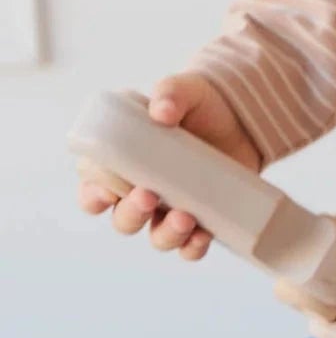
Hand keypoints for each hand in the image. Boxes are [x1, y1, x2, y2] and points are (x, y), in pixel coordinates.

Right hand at [76, 73, 261, 261]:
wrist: (240, 116)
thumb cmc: (196, 103)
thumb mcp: (181, 90)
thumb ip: (168, 94)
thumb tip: (162, 111)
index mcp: (122, 164)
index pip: (93, 191)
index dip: (94, 197)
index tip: (107, 191)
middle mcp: (142, 192)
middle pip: (123, 219)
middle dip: (132, 213)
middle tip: (148, 196)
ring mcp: (172, 209)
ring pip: (157, 237)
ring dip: (166, 234)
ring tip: (184, 217)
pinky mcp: (202, 218)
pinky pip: (190, 247)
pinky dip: (193, 247)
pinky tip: (202, 236)